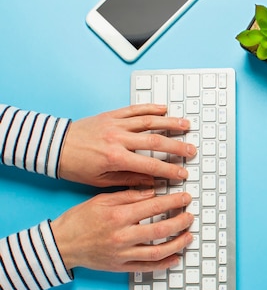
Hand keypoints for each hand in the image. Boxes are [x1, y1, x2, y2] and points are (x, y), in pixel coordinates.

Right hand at [50, 189, 193, 271]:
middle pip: (160, 230)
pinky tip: (176, 258)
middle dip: (180, 222)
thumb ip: (129, 195)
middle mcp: (122, 236)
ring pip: (158, 251)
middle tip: (190, 216)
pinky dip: (164, 264)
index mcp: (118, 216)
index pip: (154, 207)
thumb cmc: (79, 220)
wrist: (61, 244)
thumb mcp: (101, 200)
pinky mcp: (120, 266)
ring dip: (177, 243)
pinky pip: (147, 267)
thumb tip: (153, 192)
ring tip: (188, 236)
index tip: (185, 198)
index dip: (174, 202)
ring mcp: (122, 254)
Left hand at [59, 104, 196, 186]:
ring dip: (170, 123)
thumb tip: (151, 181)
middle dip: (177, 146)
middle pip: (155, 141)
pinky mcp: (111, 115)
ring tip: (186, 125)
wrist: (53, 146)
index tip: (183, 173)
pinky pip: (134, 110)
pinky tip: (164, 109)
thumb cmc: (75, 166)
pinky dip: (150, 108)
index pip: (150, 164)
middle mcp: (118, 138)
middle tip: (191, 150)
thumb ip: (129, 179)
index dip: (170, 170)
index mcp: (115, 158)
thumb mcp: (102, 180)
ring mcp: (115, 124)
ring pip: (149, 121)